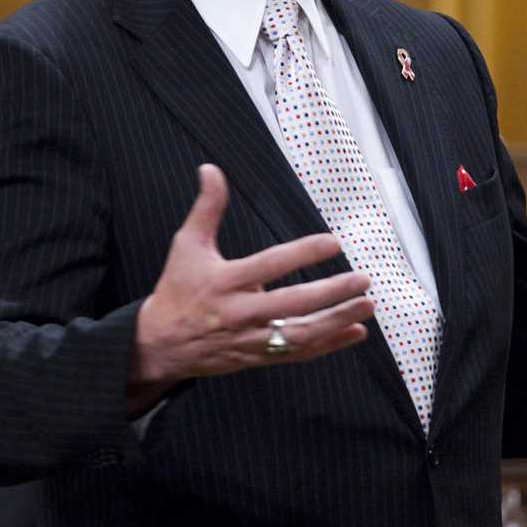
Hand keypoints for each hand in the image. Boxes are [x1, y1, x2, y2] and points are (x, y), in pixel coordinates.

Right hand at [131, 164, 373, 395]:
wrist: (160, 345)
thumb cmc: (177, 290)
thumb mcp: (186, 245)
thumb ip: (206, 208)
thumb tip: (210, 169)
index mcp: (225, 282)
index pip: (270, 265)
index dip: (302, 253)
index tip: (333, 242)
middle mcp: (241, 313)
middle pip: (292, 304)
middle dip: (330, 293)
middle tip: (362, 279)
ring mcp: (251, 339)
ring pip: (300, 334)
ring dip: (337, 320)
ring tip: (366, 305)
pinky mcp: (258, 357)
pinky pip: (298, 353)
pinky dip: (329, 344)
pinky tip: (355, 331)